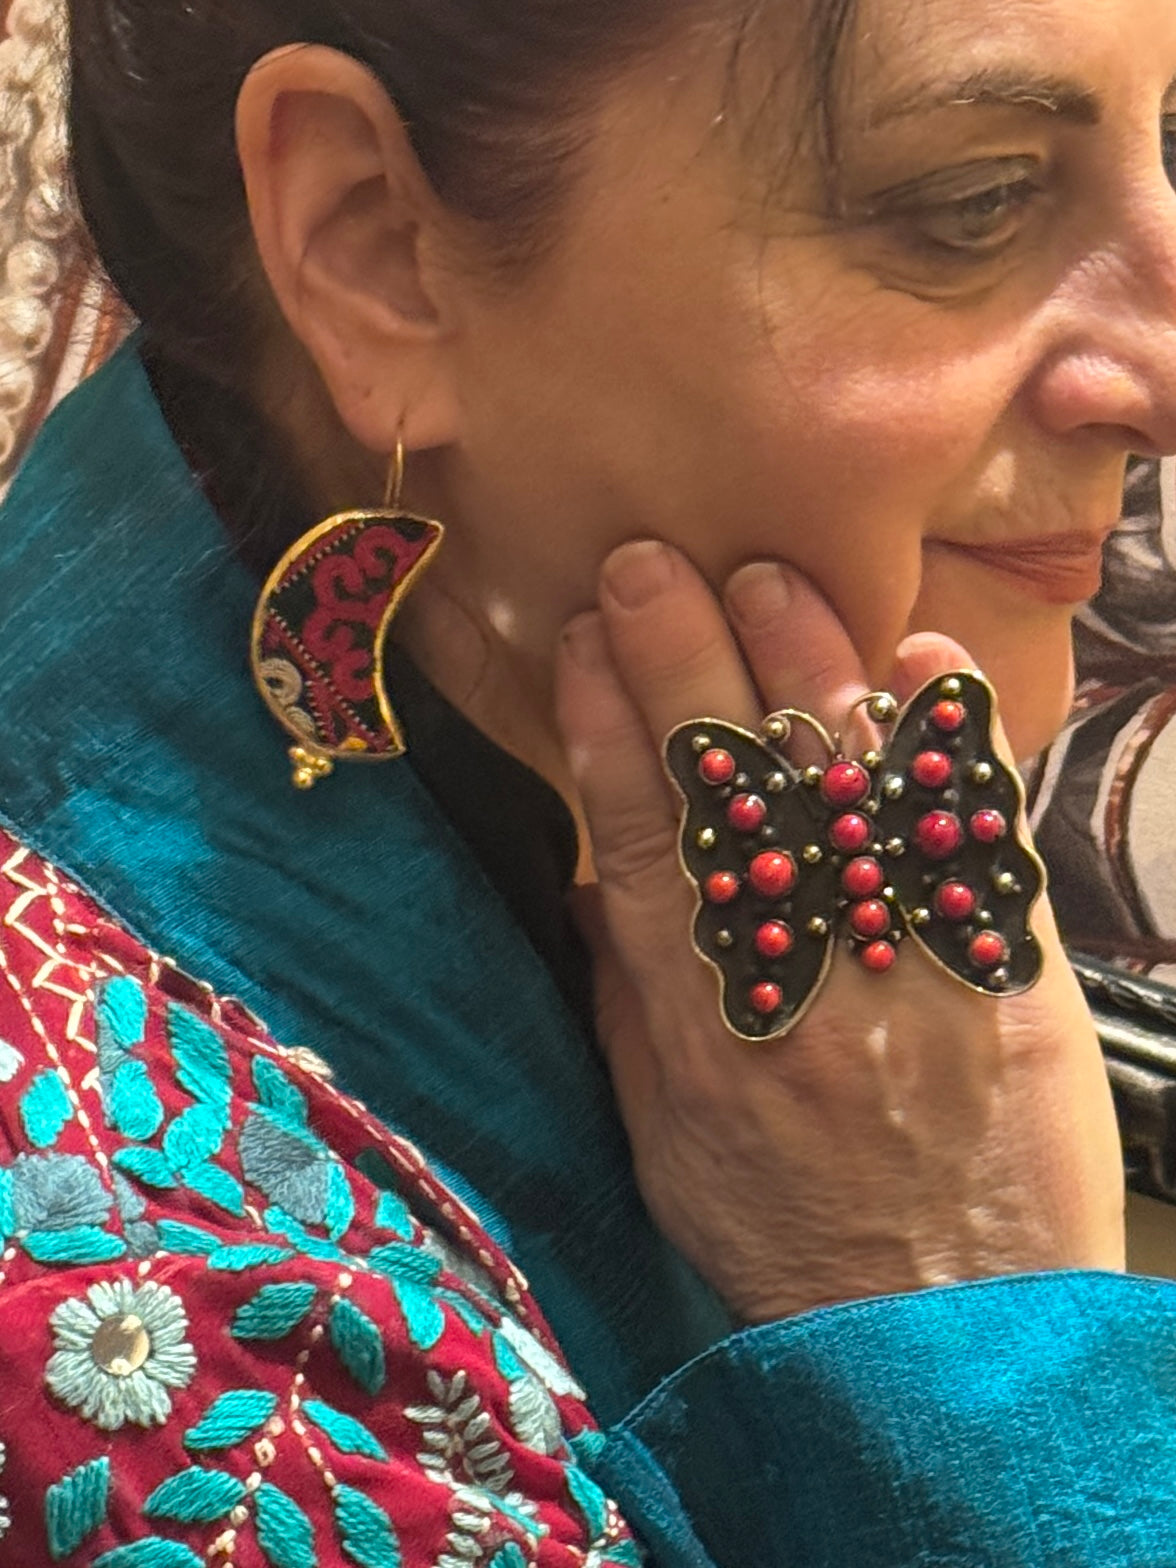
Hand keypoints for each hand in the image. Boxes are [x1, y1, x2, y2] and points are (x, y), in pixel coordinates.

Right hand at [555, 542, 1124, 1323]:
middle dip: (685, 660)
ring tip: (770, 579)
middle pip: (734, 786)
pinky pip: (977, 829)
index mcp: (699, 1019)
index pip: (641, 835)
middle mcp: (799, 972)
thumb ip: (634, 996)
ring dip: (806, 666)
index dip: (607, 725)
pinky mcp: (1006, 966)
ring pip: (849, 784)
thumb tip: (603, 879)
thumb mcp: (664, 1132)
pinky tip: (921, 660)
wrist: (942, 1320)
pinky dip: (951, 737)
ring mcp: (909, 961)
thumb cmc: (785, 1227)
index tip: (582, 639)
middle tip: (652, 564)